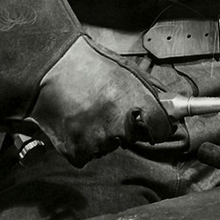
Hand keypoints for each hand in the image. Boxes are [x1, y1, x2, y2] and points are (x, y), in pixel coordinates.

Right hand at [27, 38, 174, 166]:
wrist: (50, 68)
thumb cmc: (87, 65)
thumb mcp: (127, 71)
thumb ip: (150, 92)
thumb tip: (168, 107)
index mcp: (135, 102)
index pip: (161, 129)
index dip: (158, 126)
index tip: (153, 125)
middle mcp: (119, 125)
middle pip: (132, 137)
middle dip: (124, 126)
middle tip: (107, 107)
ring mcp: (97, 141)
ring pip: (108, 146)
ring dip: (102, 134)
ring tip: (88, 111)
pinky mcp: (76, 151)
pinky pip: (87, 154)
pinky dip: (82, 143)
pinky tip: (76, 122)